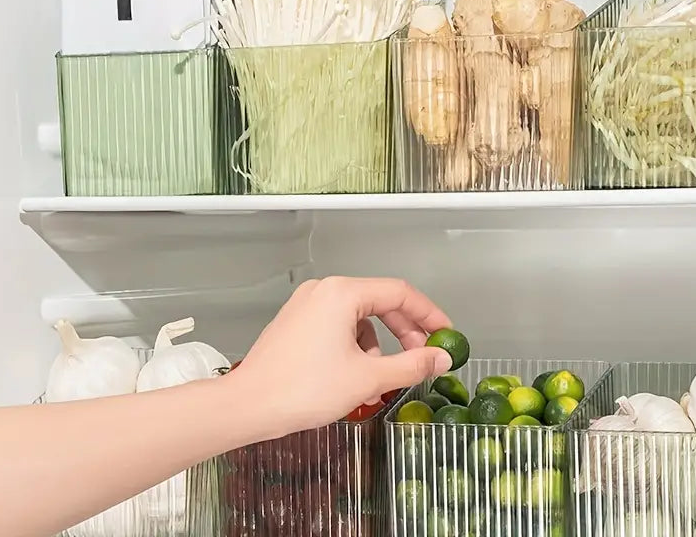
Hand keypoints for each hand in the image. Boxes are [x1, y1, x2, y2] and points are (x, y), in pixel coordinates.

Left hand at [231, 276, 452, 437]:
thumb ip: (411, 365)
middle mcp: (324, 290)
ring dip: (377, 346)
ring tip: (379, 380)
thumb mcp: (368, 378)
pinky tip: (354, 378)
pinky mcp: (297, 321)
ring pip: (359, 318)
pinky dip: (354, 348)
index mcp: (342, 293)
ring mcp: (307, 304)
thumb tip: (440, 358)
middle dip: (404, 332)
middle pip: (380, 302)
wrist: (249, 405)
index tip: (447, 335)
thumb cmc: (303, 388)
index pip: (400, 293)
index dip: (429, 314)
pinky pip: (338, 326)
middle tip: (423, 359)